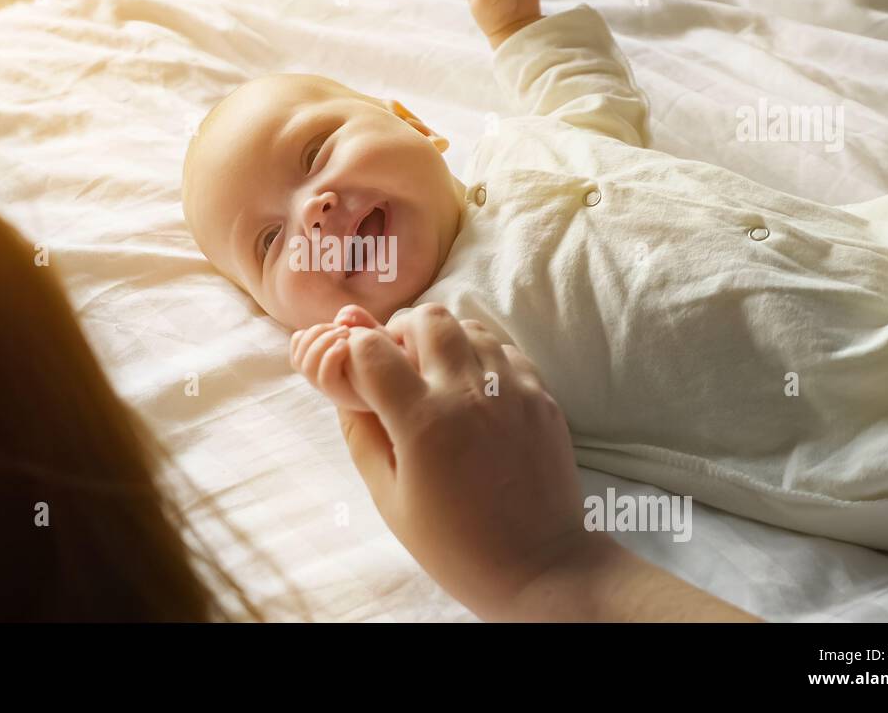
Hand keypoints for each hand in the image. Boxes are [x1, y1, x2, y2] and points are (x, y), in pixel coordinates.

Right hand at [290, 304, 404, 412]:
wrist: (413, 377)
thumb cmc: (394, 357)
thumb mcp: (374, 333)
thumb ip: (358, 319)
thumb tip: (342, 317)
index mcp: (326, 366)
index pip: (296, 353)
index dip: (306, 337)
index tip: (332, 328)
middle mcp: (326, 380)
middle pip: (298, 360)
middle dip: (315, 335)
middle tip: (341, 329)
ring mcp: (335, 390)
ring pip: (306, 367)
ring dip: (321, 343)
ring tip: (345, 335)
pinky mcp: (347, 396)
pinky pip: (324, 379)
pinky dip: (330, 356)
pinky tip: (347, 346)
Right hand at [334, 303, 592, 619]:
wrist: (538, 568)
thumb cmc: (455, 545)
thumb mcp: (388, 498)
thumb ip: (361, 434)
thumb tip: (345, 388)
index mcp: (423, 420)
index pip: (372, 349)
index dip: (354, 351)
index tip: (355, 367)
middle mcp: (470, 392)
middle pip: (426, 318)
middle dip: (401, 332)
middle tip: (397, 365)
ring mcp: (512, 390)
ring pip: (469, 327)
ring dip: (443, 341)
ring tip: (436, 376)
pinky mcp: (542, 396)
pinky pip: (505, 351)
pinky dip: (481, 358)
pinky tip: (475, 391)